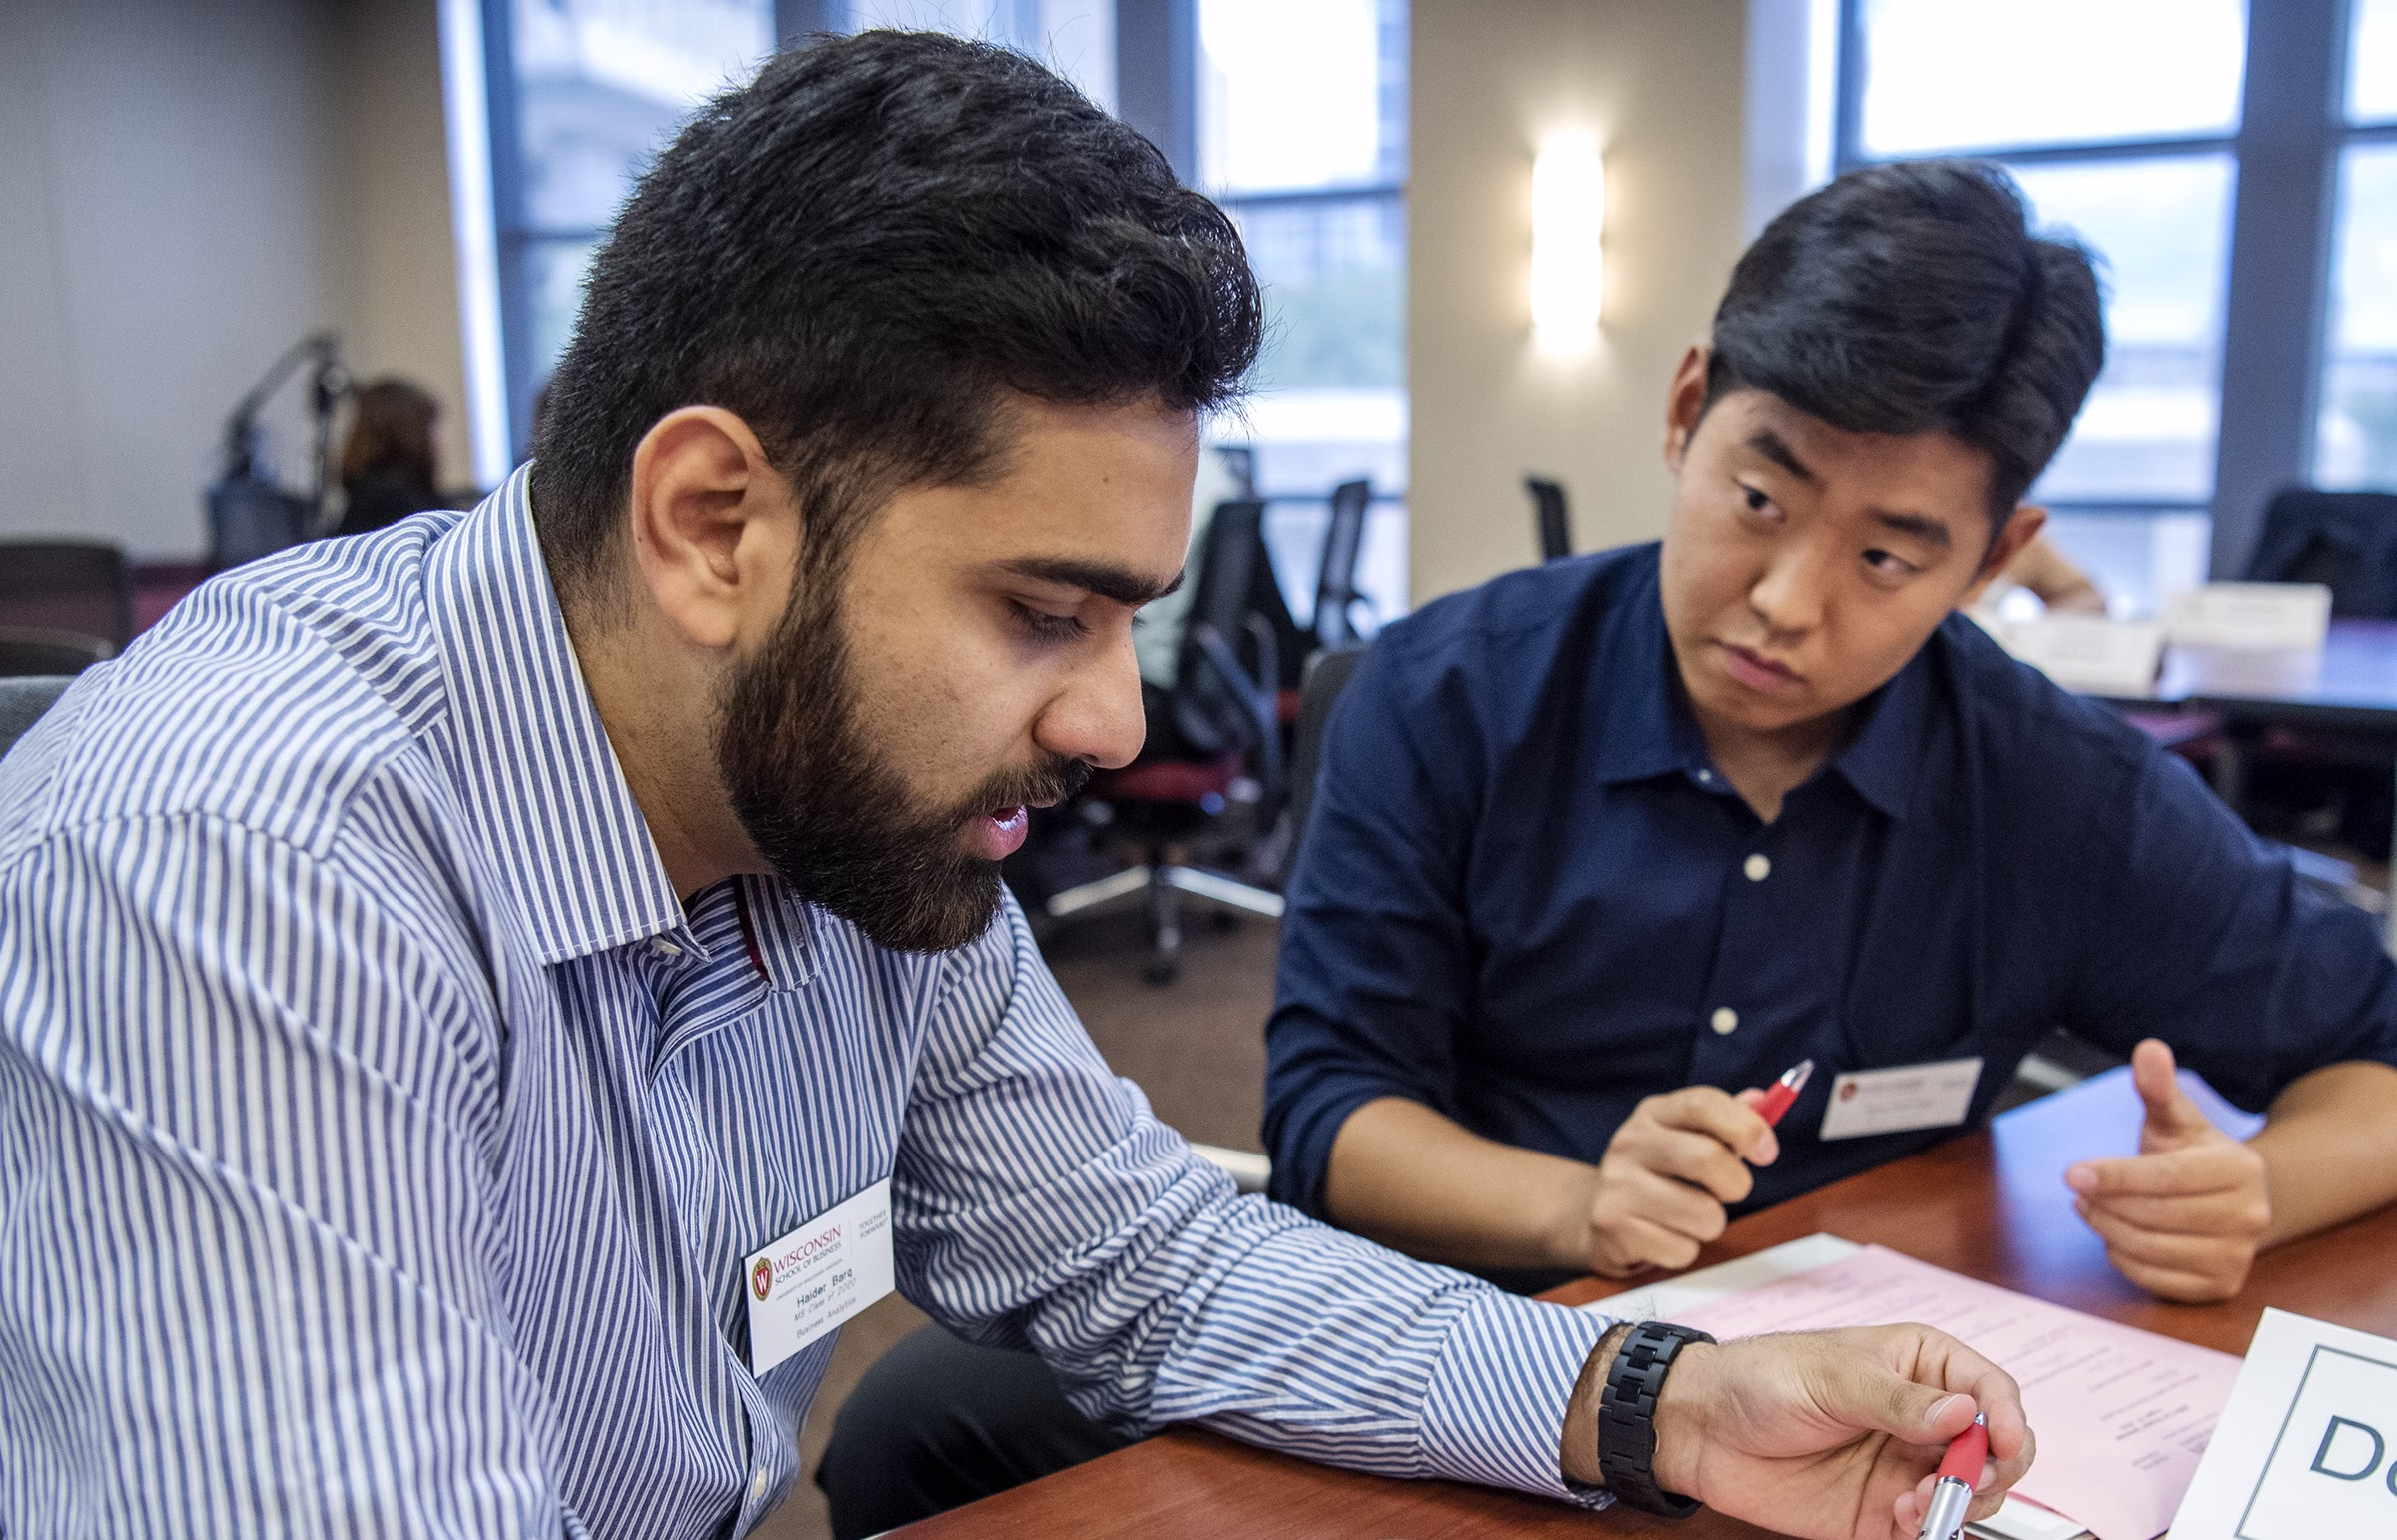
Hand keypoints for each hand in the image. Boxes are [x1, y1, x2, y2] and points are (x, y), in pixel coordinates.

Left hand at [1564, 1325, 2034, 1538]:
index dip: (2008, 1417)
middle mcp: (1924, 1417)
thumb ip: (1897, 1399)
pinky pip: (1931, 1530)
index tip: (2003, 1443)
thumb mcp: (1828, 1377)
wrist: (1702, 1431)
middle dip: (1990, 1471)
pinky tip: (1901, 1520)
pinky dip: (1930, 1532)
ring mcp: (1907, 1467)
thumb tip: (1964, 1411)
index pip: (1991, 1389)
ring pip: (1971, 1495)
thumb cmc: (1760, 1380)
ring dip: (1958, 1504)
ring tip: (1914, 1504)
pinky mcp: (1885, 1512)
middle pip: (1996, 1450)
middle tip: (1960, 1484)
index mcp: (1920, 1365)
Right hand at [1571, 1087, 1776, 1275]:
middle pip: (1707, 1158)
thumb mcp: (1682, 1136)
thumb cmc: (1655, 1173)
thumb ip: (1723, 1120)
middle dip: (1735, 1184)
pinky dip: (1684, 1250)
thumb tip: (1762, 1100)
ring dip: (1710, 1224)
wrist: (1591, 1213)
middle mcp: (1629, 1143)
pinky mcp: (1614, 1228)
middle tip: (1728, 1192)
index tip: (1766, 1152)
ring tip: (1688, 1216)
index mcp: (1652, 1114)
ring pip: (1703, 1215)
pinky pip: (1682, 1250)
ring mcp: (1617, 1186)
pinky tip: (1663, 1236)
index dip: (1745, 1126)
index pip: (1702, 1103)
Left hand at [2064, 1039, 2268, 1302]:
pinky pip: (2156, 1280)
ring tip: (2091, 1207)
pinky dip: (2124, 1258)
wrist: (2228, 1204)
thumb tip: (2149, 1048)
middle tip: (2078, 1188)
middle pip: (2156, 1215)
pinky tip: (2115, 1237)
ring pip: (2152, 1248)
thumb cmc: (2192, 1158)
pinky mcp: (2221, 1287)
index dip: (2116, 1175)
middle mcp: (2250, 1216)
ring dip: (2107, 1228)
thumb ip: (2159, 1089)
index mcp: (2240, 1169)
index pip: (2168, 1176)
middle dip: (2106, 1202)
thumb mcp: (2176, 1121)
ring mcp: (2239, 1256)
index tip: (2071, 1172)